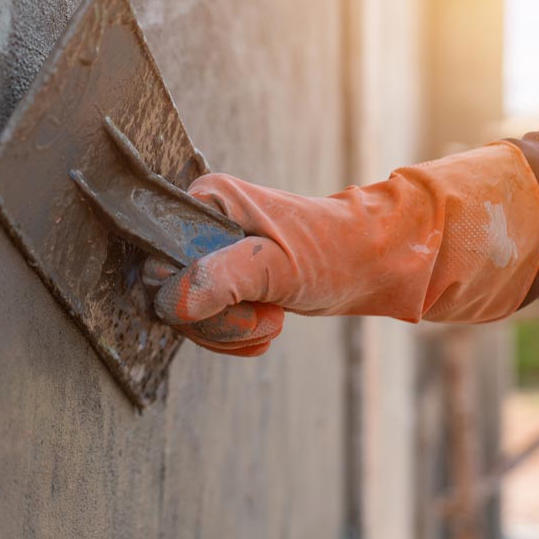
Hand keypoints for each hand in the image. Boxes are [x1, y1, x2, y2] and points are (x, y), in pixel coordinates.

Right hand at [147, 141, 538, 356]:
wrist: (381, 262)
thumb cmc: (337, 252)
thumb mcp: (279, 267)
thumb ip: (222, 280)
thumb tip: (171, 303)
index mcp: (206, 202)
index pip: (157, 256)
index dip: (186, 292)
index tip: (232, 302)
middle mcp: (202, 223)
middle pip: (170, 292)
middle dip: (217, 320)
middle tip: (265, 316)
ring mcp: (214, 253)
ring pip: (190, 313)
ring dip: (232, 331)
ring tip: (273, 319)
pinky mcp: (228, 278)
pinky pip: (210, 321)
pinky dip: (237, 335)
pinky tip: (268, 326)